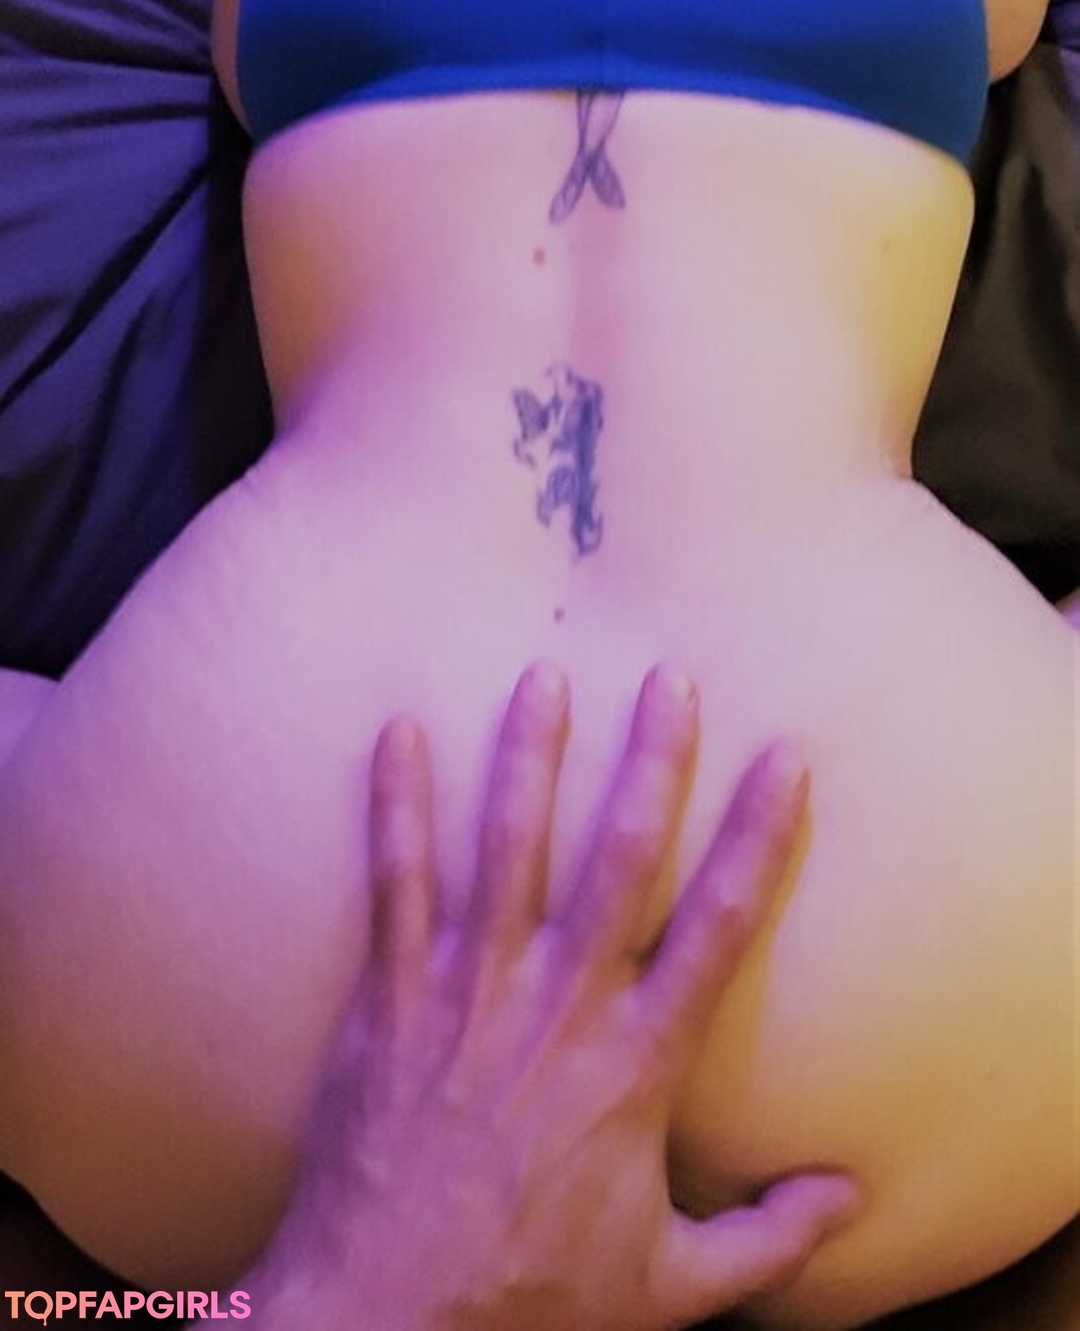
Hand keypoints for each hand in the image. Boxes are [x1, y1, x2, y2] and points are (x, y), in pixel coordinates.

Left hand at [245, 665, 860, 1330]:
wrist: (385, 1326)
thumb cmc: (530, 1307)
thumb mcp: (672, 1290)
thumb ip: (767, 1237)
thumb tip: (848, 1194)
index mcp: (633, 1066)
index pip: (716, 929)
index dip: (757, 837)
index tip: (785, 758)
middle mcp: (556, 1010)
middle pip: (615, 861)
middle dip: (649, 761)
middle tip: (671, 677)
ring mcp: (468, 996)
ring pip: (504, 851)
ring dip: (525, 758)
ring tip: (542, 676)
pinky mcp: (391, 1002)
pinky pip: (394, 887)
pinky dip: (396, 808)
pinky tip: (396, 732)